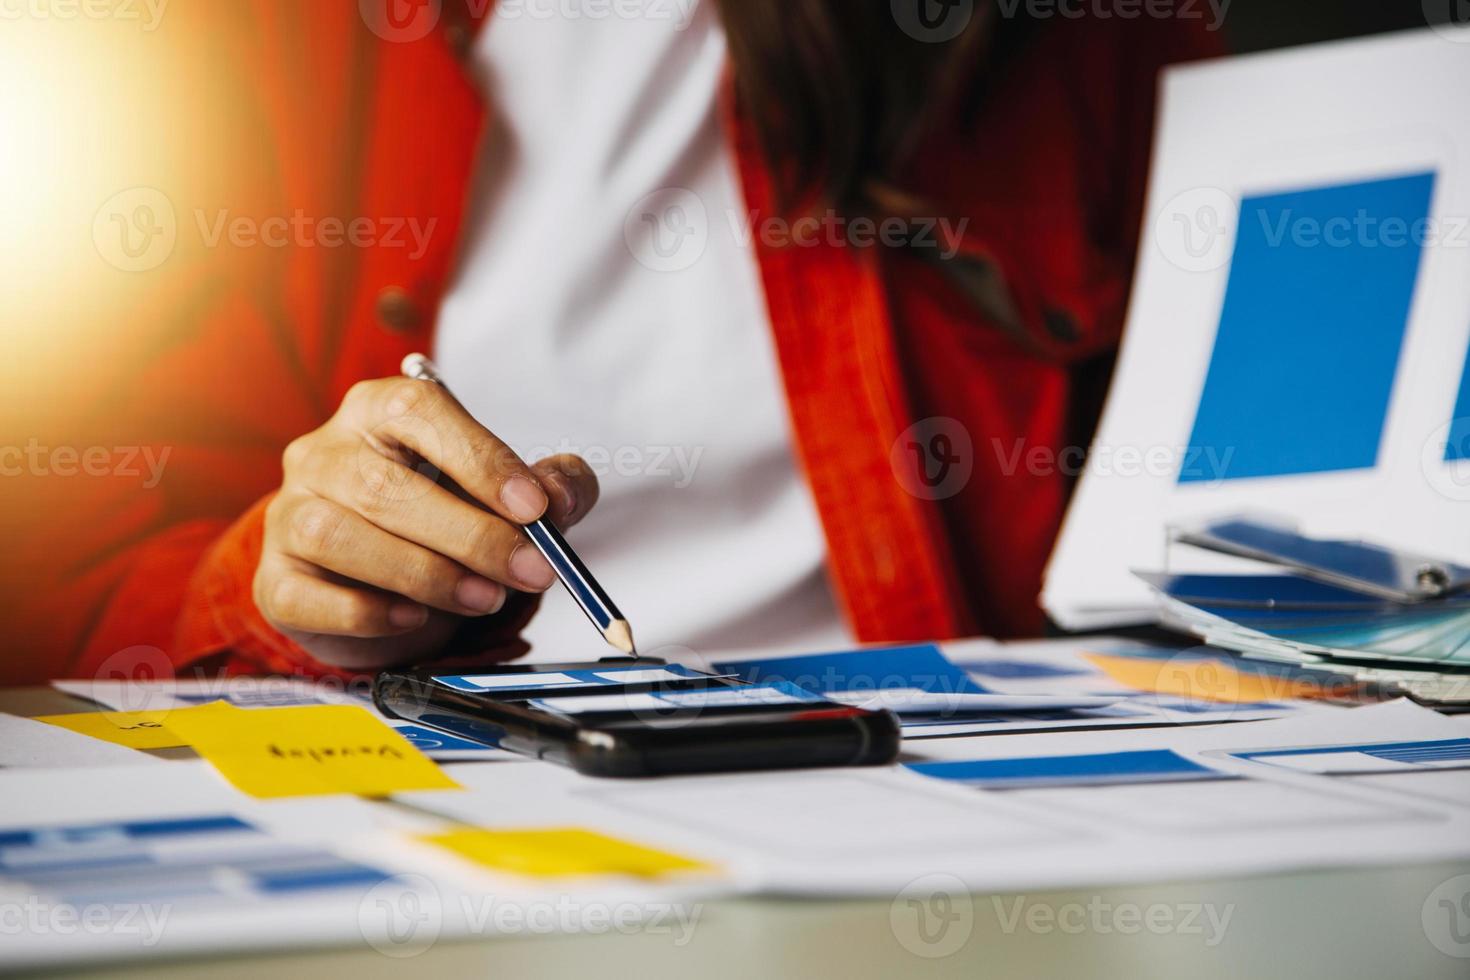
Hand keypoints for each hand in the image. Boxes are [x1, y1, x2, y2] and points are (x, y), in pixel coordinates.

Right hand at [253, 377, 597, 670]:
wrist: (386, 584)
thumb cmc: (449, 518)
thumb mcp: (513, 495)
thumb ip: (553, 486)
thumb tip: (559, 500)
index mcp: (379, 411)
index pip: (419, 412)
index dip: (481, 459)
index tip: (535, 508)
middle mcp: (323, 453)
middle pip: (383, 485)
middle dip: (470, 535)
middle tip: (528, 570)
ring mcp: (289, 514)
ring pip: (338, 537)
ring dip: (425, 574)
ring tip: (484, 597)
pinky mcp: (275, 579)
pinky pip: (308, 596)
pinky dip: (368, 613)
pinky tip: (415, 617)